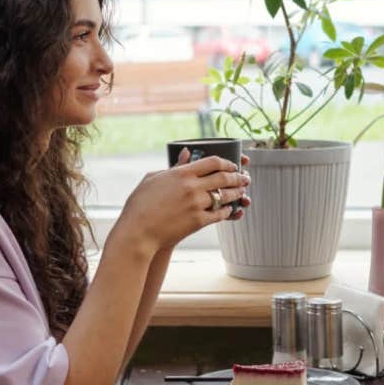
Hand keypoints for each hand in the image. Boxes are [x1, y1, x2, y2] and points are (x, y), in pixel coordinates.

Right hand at [113, 151, 249, 249]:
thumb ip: (174, 165)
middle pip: (223, 178)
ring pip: (224, 196)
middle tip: (245, 177)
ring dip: (236, 193)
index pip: (212, 162)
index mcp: (181, 173)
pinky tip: (230, 209)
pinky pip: (219, 214)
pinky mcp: (198, 221)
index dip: (226, 162)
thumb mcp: (153, 178)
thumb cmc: (140, 204)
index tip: (233, 165)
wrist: (138, 232)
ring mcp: (196, 204)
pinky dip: (227, 211)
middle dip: (237, 177)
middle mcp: (192, 187)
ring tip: (242, 192)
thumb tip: (187, 152)